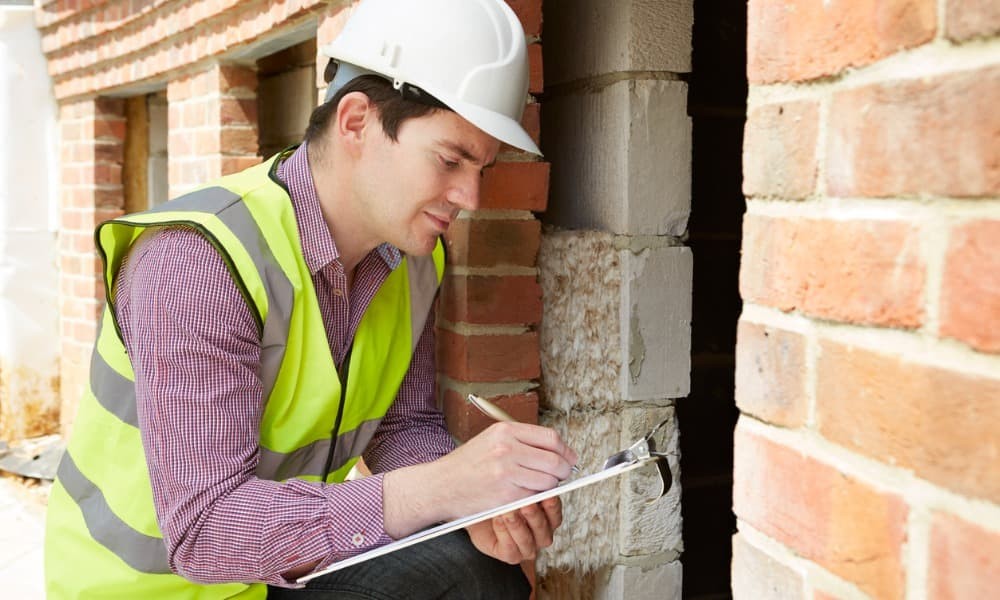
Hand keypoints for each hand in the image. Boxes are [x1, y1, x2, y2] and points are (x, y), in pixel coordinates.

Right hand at [382, 422, 575, 537]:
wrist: (440, 485)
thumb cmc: (467, 464)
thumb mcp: (492, 440)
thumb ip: (522, 441)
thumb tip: (557, 450)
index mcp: (505, 430)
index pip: (550, 438)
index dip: (565, 450)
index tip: (569, 459)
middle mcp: (507, 448)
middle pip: (554, 460)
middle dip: (563, 471)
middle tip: (561, 476)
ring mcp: (506, 472)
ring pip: (548, 481)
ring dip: (548, 487)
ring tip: (536, 486)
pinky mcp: (505, 495)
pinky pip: (534, 497)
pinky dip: (534, 498)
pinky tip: (523, 495)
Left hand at [466, 497, 562, 562]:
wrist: (479, 511)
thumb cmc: (500, 499)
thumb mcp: (516, 490)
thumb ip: (528, 488)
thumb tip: (536, 480)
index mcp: (546, 519)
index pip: (555, 515)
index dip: (552, 507)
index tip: (547, 495)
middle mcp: (539, 535)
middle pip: (544, 530)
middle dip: (535, 517)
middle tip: (526, 504)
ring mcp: (526, 547)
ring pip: (528, 542)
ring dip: (518, 526)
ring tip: (508, 512)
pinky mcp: (510, 555)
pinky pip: (510, 549)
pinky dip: (504, 534)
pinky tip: (498, 520)